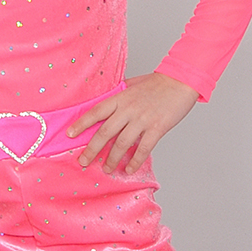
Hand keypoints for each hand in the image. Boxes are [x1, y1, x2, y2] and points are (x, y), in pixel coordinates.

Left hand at [67, 72, 198, 173]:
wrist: (181, 81)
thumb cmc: (158, 83)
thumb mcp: (133, 84)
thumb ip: (119, 94)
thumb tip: (105, 100)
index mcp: (120, 98)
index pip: (96, 112)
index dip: (81, 124)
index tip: (70, 135)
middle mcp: (128, 109)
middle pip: (105, 132)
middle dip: (92, 149)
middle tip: (83, 161)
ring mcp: (142, 120)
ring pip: (122, 143)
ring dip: (112, 159)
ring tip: (106, 169)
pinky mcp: (157, 128)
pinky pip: (143, 149)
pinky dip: (135, 161)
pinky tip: (129, 169)